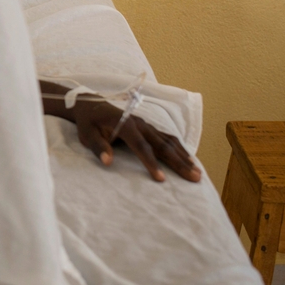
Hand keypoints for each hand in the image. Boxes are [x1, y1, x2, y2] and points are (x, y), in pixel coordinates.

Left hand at [72, 99, 201, 182]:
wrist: (90, 105)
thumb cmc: (88, 122)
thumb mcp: (87, 135)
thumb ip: (98, 147)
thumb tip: (107, 161)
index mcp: (126, 125)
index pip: (142, 147)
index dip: (151, 163)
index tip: (161, 179)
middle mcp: (140, 124)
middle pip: (163, 145)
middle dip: (179, 162)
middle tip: (195, 177)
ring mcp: (146, 124)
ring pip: (169, 141)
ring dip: (183, 156)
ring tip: (197, 171)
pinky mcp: (148, 126)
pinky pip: (167, 137)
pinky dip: (179, 148)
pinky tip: (188, 158)